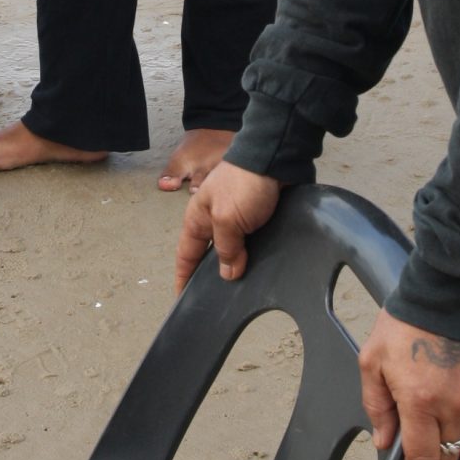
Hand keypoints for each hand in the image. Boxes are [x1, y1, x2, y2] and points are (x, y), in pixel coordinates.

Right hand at [174, 161, 281, 292]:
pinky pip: (253, 243)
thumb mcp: (227, 220)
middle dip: (214, 275)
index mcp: (198, 219)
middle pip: (210, 255)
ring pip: (234, 251)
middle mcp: (215, 221)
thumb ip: (225, 249)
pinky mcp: (258, 218)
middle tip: (219, 299)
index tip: (183, 299)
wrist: (275, 159)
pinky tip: (262, 267)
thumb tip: (228, 275)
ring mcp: (238, 219)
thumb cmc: (244, 183)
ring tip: (245, 288)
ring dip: (239, 265)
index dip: (183, 277)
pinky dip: (255, 255)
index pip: (185, 255)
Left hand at [357, 309, 459, 459]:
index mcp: (421, 401)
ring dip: (442, 434)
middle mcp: (453, 405)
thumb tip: (385, 441)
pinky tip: (441, 390)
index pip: (423, 459)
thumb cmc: (405, 324)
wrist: (447, 294)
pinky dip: (456, 414)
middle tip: (412, 445)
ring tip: (424, 406)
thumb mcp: (372, 362)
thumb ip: (377, 407)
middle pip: (446, 456)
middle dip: (428, 457)